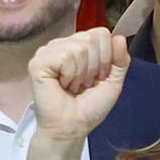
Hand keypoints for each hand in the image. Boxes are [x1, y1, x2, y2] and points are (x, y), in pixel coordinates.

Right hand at [28, 26, 130, 142]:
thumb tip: (119, 38)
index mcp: (78, 45)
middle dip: (95, 66)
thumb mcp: (113, 81)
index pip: (100, 33)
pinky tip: (62, 85)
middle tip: (84, 84)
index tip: (98, 78)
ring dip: (82, 74)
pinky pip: (65, 57)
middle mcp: (62, 45)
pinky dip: (70, 75)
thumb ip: (121, 59)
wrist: (73, 127)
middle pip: (91, 38)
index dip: (106, 57)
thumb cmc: (89, 107)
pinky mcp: (38, 62)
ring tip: (72, 86)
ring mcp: (48, 52)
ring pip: (79, 47)